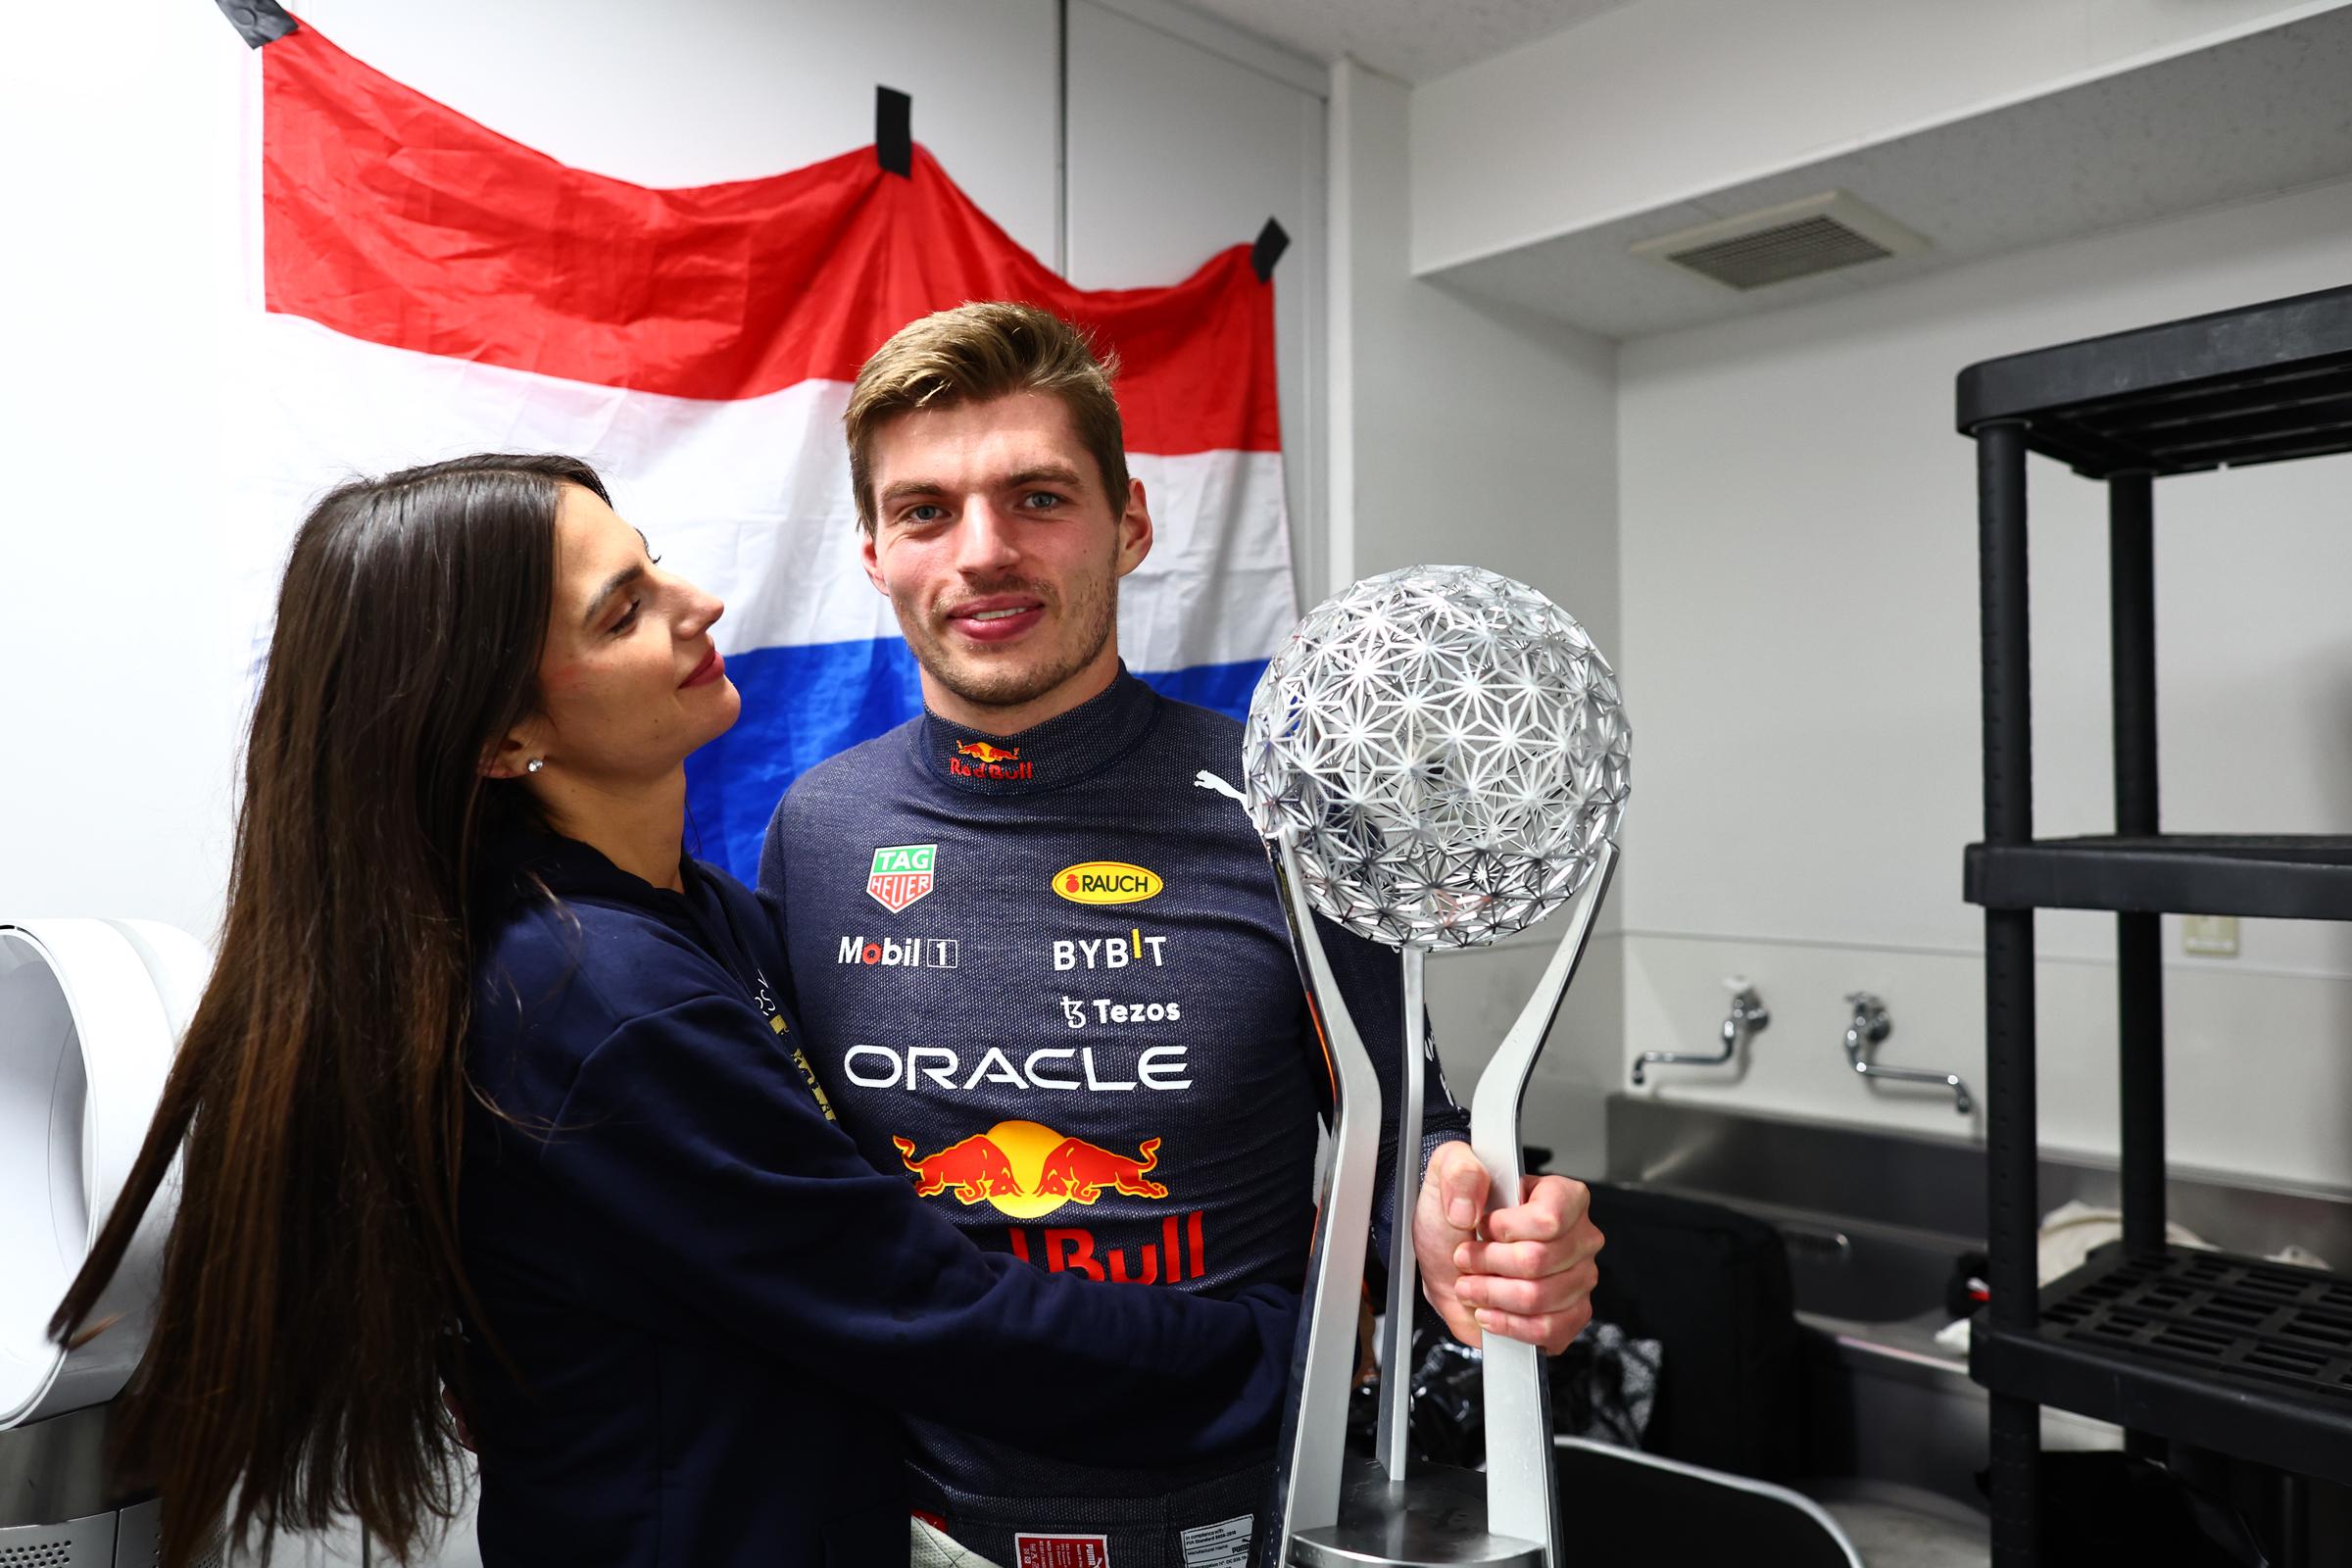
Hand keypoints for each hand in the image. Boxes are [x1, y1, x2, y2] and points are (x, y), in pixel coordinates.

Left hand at [1413, 1139, 1602, 1352]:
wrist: (1447, 1261)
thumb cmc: (1455, 1217)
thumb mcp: (1446, 1174)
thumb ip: (1459, 1171)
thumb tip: (1469, 1206)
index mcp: (1562, 1195)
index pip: (1548, 1219)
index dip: (1506, 1229)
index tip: (1482, 1226)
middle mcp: (1578, 1236)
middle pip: (1539, 1260)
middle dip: (1488, 1264)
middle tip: (1466, 1259)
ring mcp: (1579, 1278)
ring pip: (1538, 1298)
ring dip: (1492, 1295)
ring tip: (1472, 1286)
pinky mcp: (1570, 1314)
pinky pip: (1548, 1329)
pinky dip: (1509, 1325)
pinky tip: (1490, 1312)